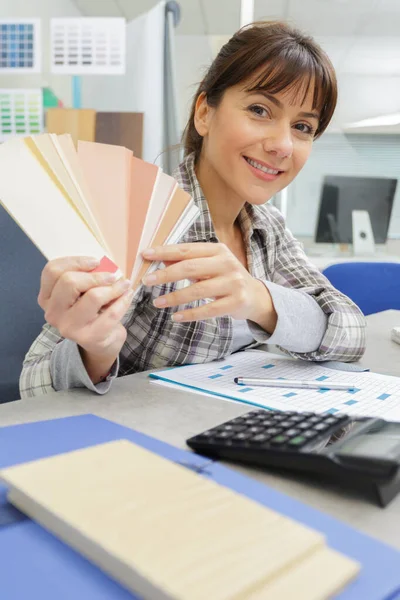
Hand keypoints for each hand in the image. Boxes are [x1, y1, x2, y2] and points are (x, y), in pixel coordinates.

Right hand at [38, 257, 133, 380]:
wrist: (101, 342)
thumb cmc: (91, 311)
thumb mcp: (82, 292)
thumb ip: (86, 276)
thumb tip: (105, 265)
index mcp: (46, 297)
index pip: (52, 271)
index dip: (75, 261)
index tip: (96, 261)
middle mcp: (53, 313)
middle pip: (69, 282)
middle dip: (96, 275)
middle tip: (113, 275)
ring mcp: (69, 327)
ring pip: (93, 296)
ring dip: (114, 288)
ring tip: (124, 285)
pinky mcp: (89, 337)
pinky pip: (111, 312)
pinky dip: (123, 301)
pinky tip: (127, 295)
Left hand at [142, 243, 276, 331]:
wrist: (255, 296)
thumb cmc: (225, 278)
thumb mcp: (209, 266)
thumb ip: (187, 263)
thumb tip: (160, 261)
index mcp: (218, 250)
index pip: (187, 249)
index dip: (165, 252)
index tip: (145, 255)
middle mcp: (227, 263)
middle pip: (190, 268)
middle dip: (166, 275)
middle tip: (146, 280)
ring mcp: (233, 283)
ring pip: (198, 290)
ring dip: (175, 297)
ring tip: (157, 302)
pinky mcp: (236, 302)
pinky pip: (209, 310)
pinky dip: (190, 314)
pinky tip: (176, 317)